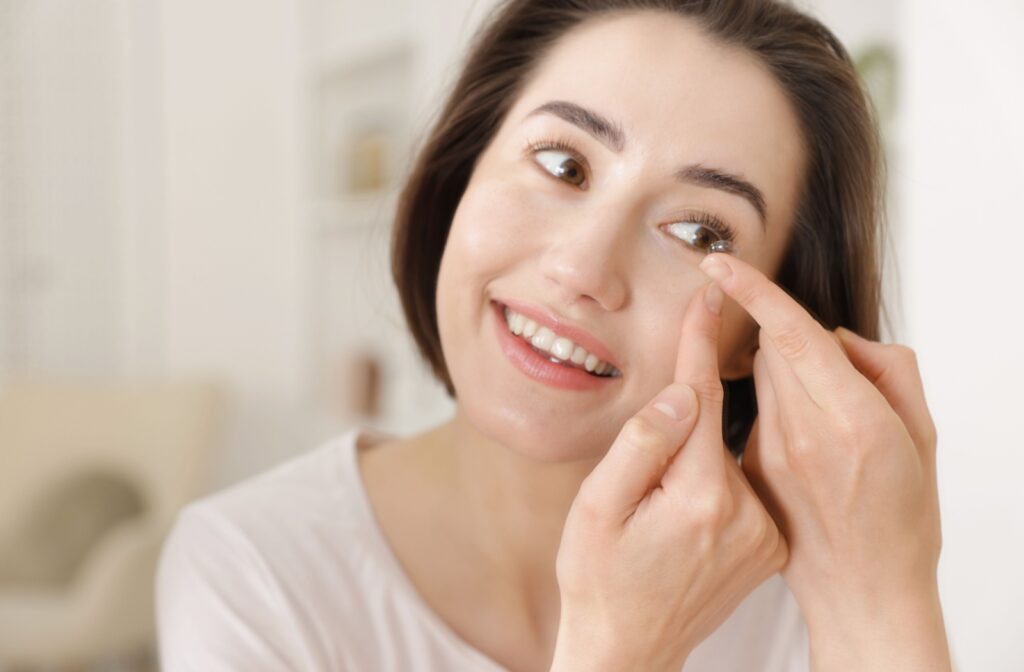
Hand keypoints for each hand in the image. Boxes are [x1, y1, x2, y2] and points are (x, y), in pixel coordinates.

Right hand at [551, 280, 786, 671]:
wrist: (628, 650)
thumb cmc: (598, 580)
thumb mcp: (596, 509)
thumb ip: (639, 445)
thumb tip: (679, 393)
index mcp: (699, 495)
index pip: (702, 396)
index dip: (700, 341)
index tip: (708, 294)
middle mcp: (744, 512)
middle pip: (717, 424)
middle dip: (690, 403)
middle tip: (657, 431)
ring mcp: (762, 532)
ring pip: (728, 455)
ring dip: (697, 448)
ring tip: (657, 500)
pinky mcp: (767, 545)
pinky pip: (740, 486)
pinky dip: (713, 479)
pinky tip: (681, 511)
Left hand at [699, 252, 949, 669]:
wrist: (863, 593)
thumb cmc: (904, 519)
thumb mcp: (921, 436)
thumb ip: (887, 371)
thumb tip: (840, 337)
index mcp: (850, 420)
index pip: (789, 335)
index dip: (752, 291)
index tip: (719, 263)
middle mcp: (801, 433)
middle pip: (772, 348)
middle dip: (790, 339)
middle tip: (826, 372)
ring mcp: (770, 454)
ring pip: (761, 378)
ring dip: (783, 373)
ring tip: (822, 422)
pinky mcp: (751, 469)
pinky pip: (756, 413)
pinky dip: (777, 409)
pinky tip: (803, 449)